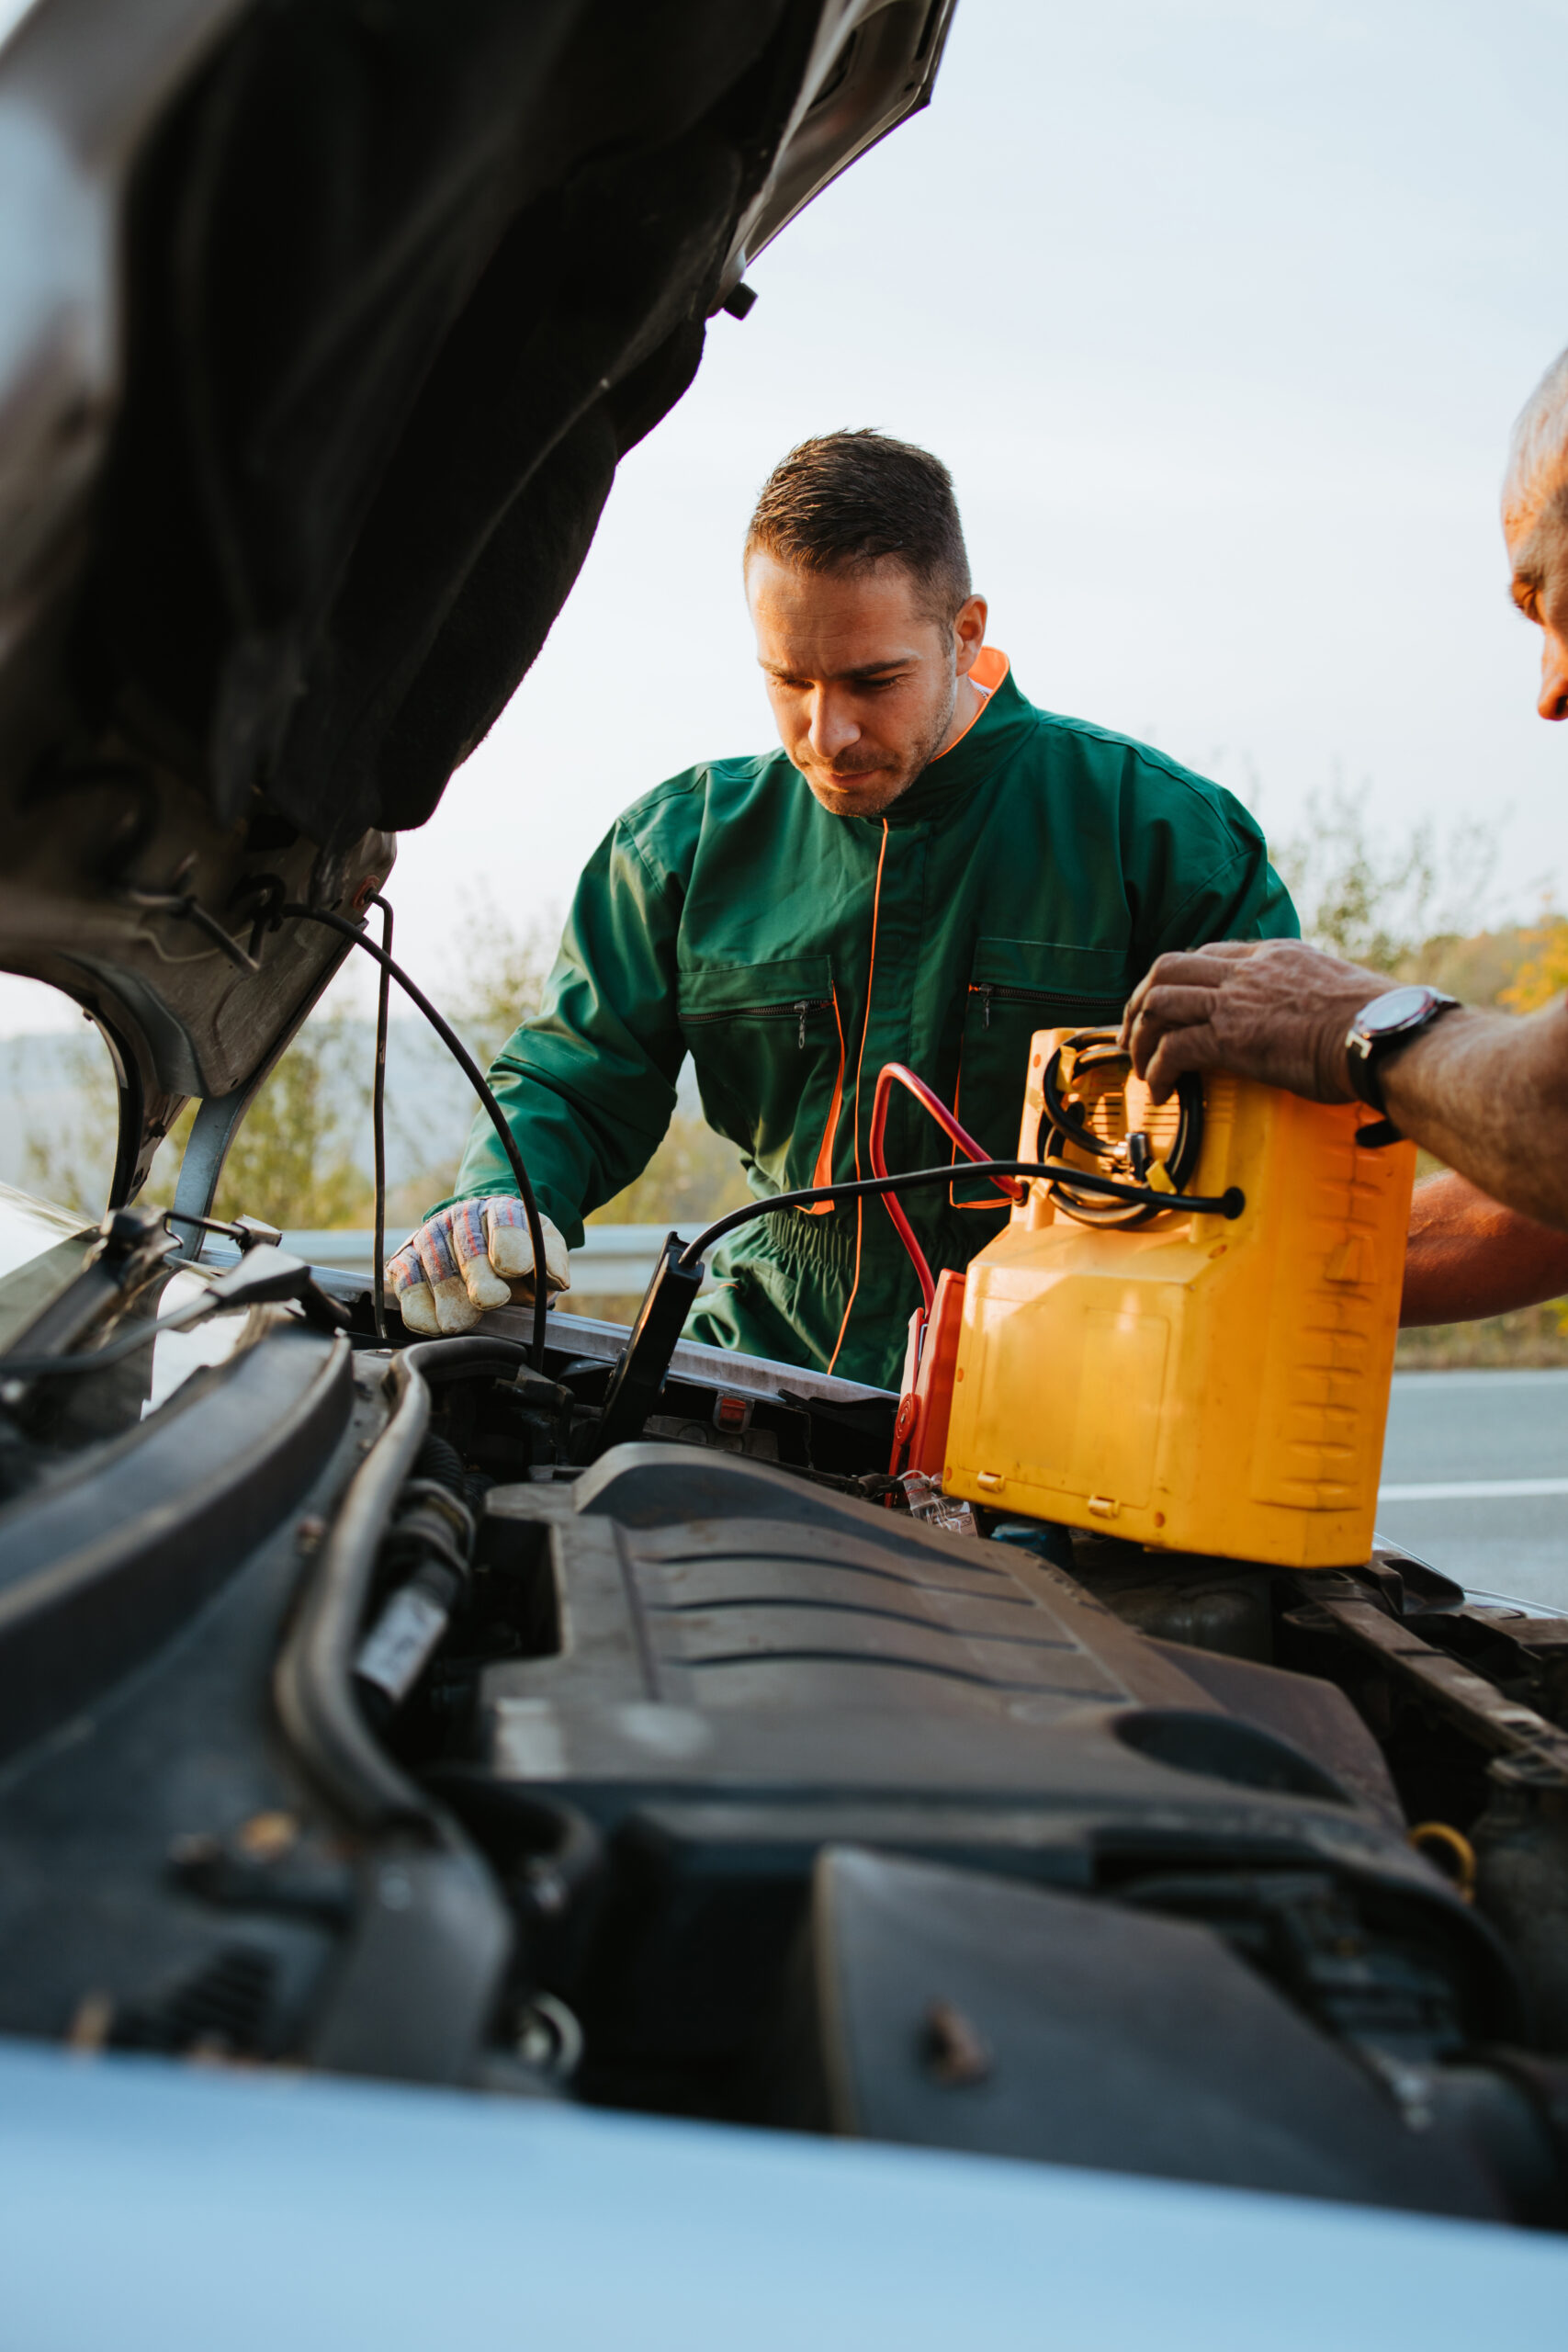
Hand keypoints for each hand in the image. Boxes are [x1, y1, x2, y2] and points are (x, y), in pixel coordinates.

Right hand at [385, 1198, 568, 1335]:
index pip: (503, 1221)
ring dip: (448, 1297)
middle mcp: (460, 1217)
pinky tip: (435, 1325)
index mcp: (500, 1209)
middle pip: (467, 1245)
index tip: (515, 1269)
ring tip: (462, 1322)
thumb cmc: (520, 1256)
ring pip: (434, 1266)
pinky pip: (406, 1284)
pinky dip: (418, 1307)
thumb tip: (557, 1278)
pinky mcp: (406, 1262)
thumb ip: (553, 1261)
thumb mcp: (544, 1252)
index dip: (508, 1244)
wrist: (489, 1254)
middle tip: (490, 1300)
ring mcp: (430, 1238)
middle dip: (478, 1276)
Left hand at [1120, 938, 1390, 1102]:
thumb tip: (1308, 1018)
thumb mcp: (1334, 990)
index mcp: (1272, 955)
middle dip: (1139, 1003)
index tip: (1170, 1011)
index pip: (1205, 955)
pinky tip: (1163, 1089)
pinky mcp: (1232, 1037)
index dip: (1178, 984)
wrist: (1383, 1035)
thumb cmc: (1374, 1023)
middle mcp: (1247, 970)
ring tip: (1141, 1066)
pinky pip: (1173, 1048)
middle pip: (1166, 969)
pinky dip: (1157, 1069)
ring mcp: (1236, 1000)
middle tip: (1135, 1037)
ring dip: (1140, 1036)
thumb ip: (1305, 995)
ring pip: (1158, 1001)